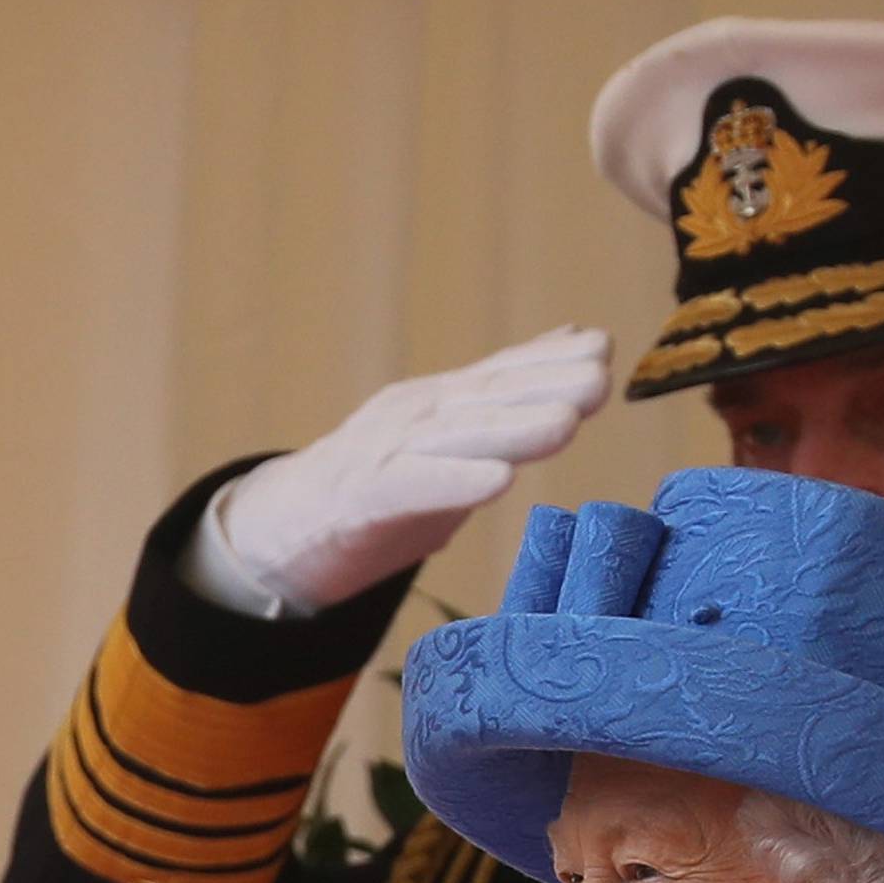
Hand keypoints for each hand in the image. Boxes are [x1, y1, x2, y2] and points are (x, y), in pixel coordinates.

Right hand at [214, 324, 611, 610]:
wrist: (279, 534)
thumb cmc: (375, 492)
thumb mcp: (445, 447)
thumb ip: (501, 412)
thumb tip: (566, 366)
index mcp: (437, 406)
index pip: (498, 377)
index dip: (548, 361)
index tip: (604, 348)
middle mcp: (413, 417)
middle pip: (485, 399)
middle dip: (545, 384)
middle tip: (599, 376)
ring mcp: (385, 453)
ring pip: (457, 436)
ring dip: (513, 429)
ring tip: (566, 423)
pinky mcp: (362, 499)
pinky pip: (414, 487)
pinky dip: (457, 481)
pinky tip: (498, 482)